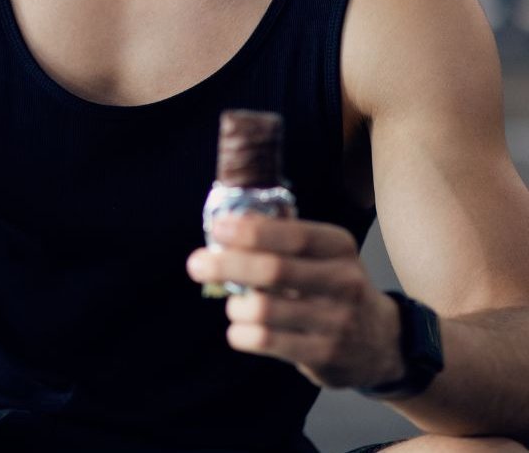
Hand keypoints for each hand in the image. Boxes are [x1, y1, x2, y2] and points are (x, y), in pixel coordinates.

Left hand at [187, 213, 405, 389]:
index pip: (294, 235)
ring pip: (265, 309)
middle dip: (227, 265)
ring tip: (234, 305)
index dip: (251, 231)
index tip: (218, 228)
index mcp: (339, 247)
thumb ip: (282, 239)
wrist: (382, 342)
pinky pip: (267, 341)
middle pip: (274, 270)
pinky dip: (241, 334)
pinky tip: (239, 329)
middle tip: (196, 264)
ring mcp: (336, 320)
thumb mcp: (324, 255)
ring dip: (236, 305)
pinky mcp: (325, 354)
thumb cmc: (335, 287)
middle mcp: (343, 281)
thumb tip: (227, 225)